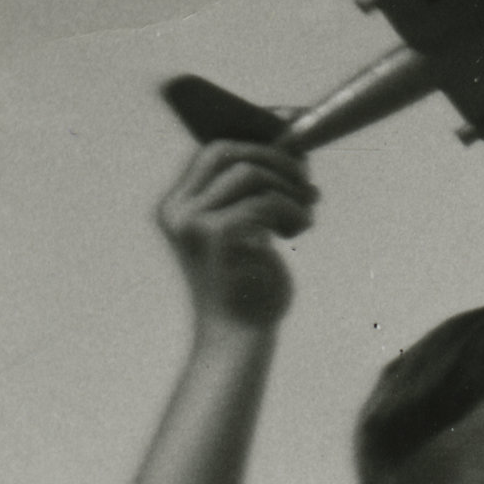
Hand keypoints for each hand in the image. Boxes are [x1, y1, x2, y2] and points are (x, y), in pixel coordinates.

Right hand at [156, 142, 316, 328]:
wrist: (238, 339)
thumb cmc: (248, 289)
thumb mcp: (247, 234)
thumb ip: (254, 197)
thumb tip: (293, 158)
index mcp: (178, 206)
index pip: (215, 152)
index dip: (258, 143)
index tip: (296, 152)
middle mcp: (177, 211)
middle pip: (229, 152)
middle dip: (276, 161)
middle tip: (306, 183)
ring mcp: (193, 223)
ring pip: (250, 173)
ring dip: (289, 189)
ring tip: (305, 214)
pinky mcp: (217, 237)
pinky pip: (265, 202)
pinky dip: (292, 212)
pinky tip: (299, 231)